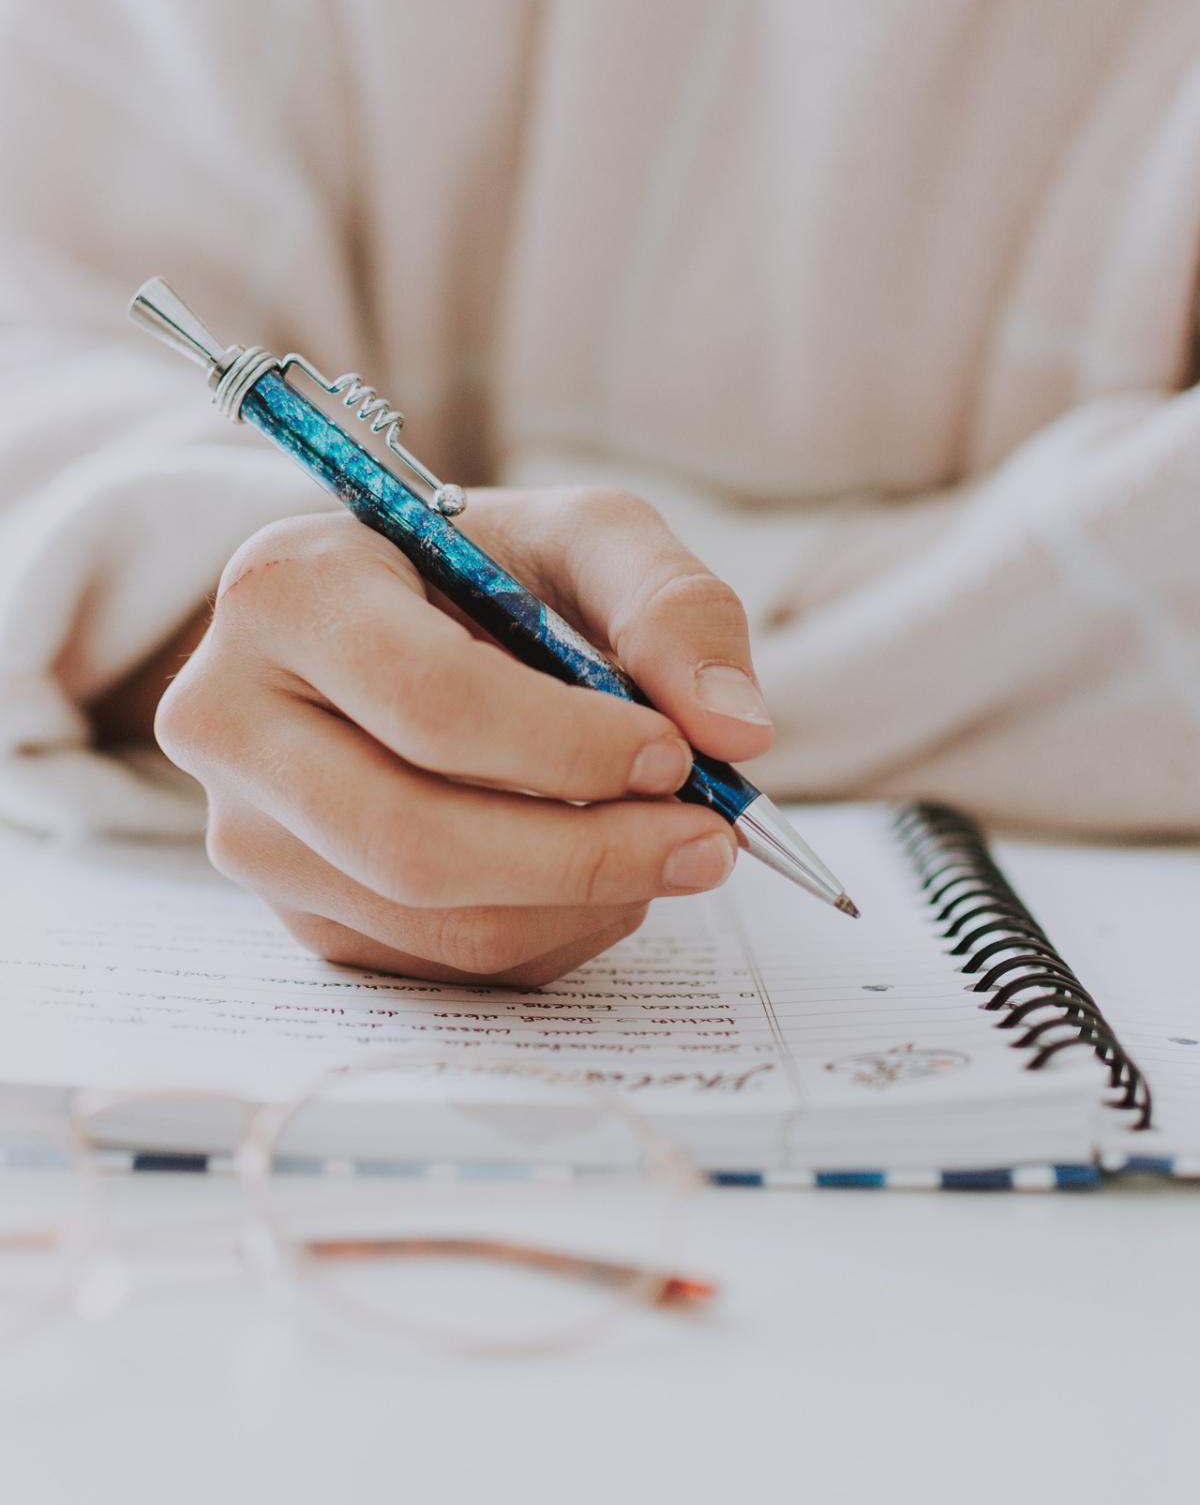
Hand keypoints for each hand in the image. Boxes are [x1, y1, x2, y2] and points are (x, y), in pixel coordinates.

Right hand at [155, 489, 773, 985]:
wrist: (394, 628)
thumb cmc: (485, 574)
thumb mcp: (584, 540)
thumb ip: (673, 607)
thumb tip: (737, 730)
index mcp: (285, 593)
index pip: (428, 703)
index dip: (569, 746)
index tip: (676, 754)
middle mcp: (231, 720)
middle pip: (413, 840)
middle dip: (587, 854)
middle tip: (708, 841)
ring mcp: (249, 834)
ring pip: (434, 920)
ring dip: (583, 901)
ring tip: (661, 843)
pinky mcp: (297, 914)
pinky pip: (441, 964)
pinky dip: (552, 932)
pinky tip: (590, 870)